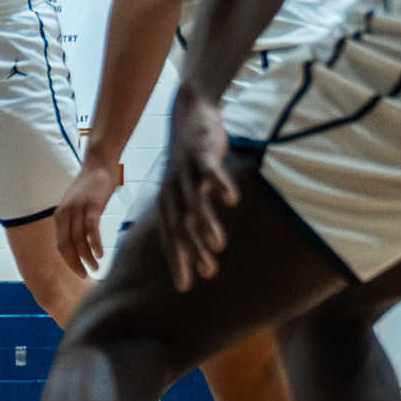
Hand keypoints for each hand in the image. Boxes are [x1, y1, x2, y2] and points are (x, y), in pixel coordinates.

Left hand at [55, 154, 121, 276]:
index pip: (60, 244)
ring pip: (79, 239)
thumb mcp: (77, 205)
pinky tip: (100, 254)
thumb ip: (76, 222)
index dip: (69, 260)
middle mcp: (66, 212)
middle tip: (86, 275)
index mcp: (60, 215)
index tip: (79, 271)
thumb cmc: (90, 186)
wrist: (98, 163)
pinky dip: (95, 243)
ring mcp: (79, 208)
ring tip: (96, 267)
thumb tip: (80, 244)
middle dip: (75, 263)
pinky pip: (91, 228)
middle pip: (66, 245)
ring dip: (87, 257)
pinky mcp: (93, 204)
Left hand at [157, 80, 239, 290]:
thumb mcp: (188, 189)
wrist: (189, 113)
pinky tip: (232, 200)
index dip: (177, 260)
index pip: (170, 236)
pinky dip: (220, 184)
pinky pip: (210, 171)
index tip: (185, 287)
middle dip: (192, 249)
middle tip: (208, 273)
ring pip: (194, 201)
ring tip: (218, 245)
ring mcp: (186, 172)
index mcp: (169, 201)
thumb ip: (194, 215)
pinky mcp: (201, 154)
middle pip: (181, 224)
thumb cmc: (191, 160)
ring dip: (206, 222)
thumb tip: (202, 246)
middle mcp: (174, 190)